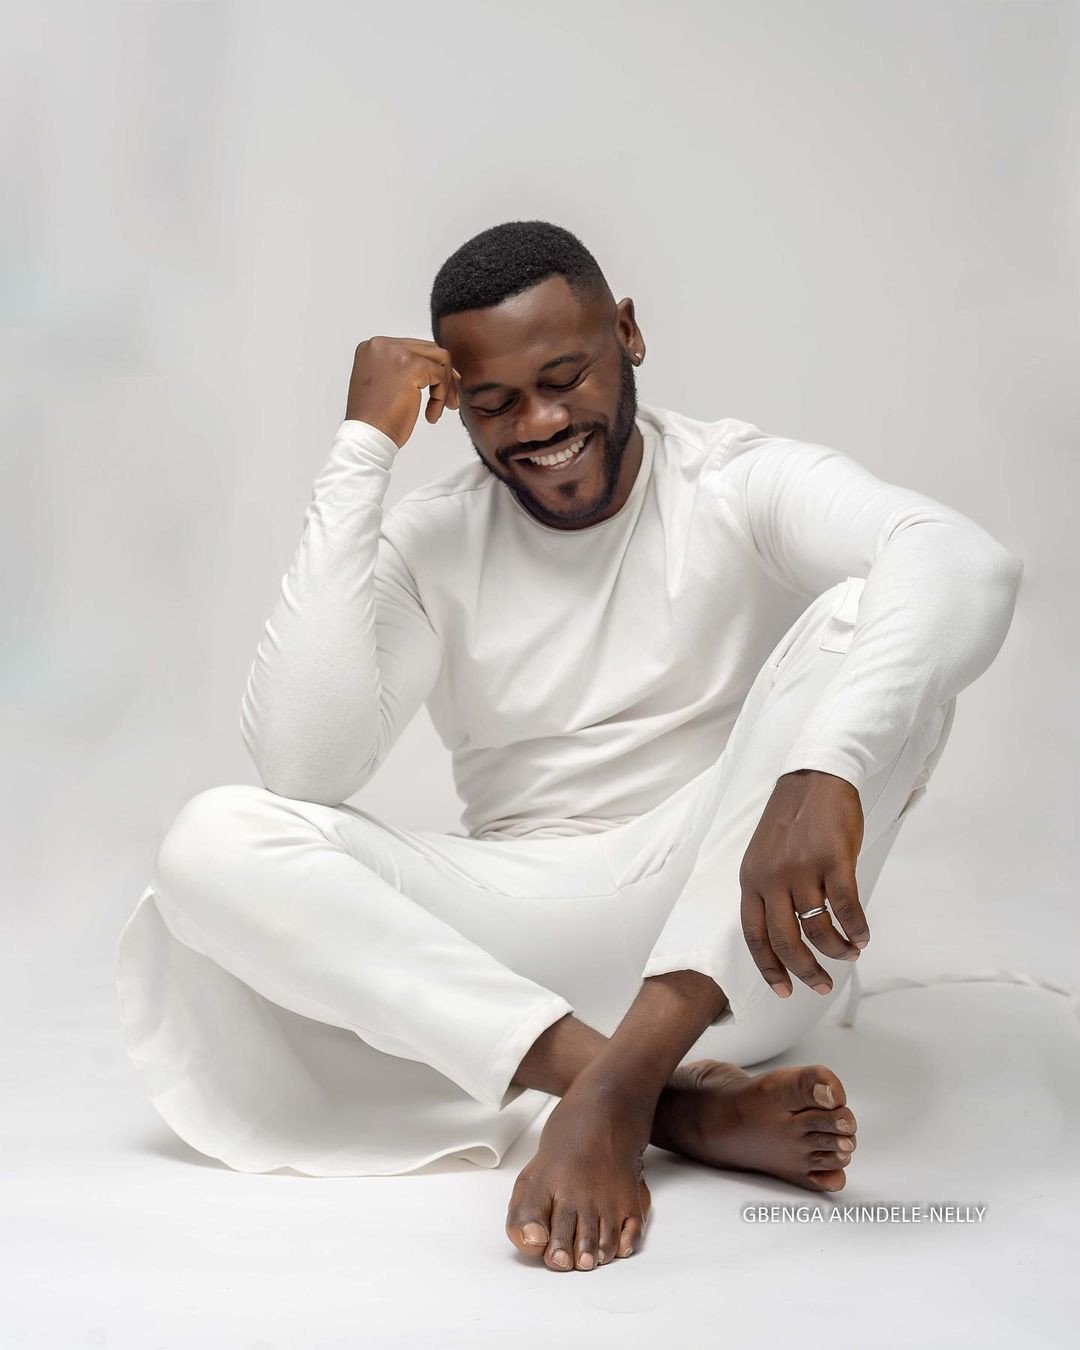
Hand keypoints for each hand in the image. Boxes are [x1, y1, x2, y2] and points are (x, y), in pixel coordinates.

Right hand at [344, 336, 460, 448]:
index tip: (440, 388)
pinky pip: (441, 376)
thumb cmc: (374, 419)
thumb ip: (401, 369)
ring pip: (440, 360)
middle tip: (449, 401)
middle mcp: (382, 345)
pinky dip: (441, 397)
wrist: (367, 437)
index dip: (431, 368)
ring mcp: (397, 353)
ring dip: (446, 386)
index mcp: (373, 347)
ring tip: (439, 409)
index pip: (414, 348)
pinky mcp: (412, 367)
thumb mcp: (384, 384)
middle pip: (429, 350)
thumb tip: (433, 365)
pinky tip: (431, 416)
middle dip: (444, 375)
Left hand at [738, 769, 868, 996]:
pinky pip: (846, 907)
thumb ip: (769, 891)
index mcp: (751, 879)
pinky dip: (856, 928)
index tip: (783, 991)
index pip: (754, 935)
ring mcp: (802, 868)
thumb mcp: (765, 856)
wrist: (814, 777)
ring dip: (836, 950)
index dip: (769, 967)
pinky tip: (863, 936)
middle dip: (805, 970)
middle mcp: (772, 878)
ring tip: (849, 954)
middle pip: (786, 940)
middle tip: (822, 985)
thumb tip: (788, 934)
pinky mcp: (833, 860)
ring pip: (818, 929)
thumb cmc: (793, 819)